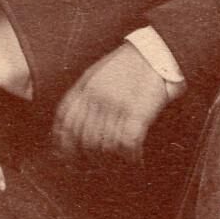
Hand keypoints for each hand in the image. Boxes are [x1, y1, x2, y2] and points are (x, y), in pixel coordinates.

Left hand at [53, 42, 170, 160]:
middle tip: (96, 166)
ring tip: (118, 165)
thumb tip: (72, 122)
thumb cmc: (129, 64)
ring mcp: (117, 105)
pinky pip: (128, 143)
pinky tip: (135, 159)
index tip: (66, 157)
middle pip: (85, 138)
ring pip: (105, 145)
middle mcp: (97, 97)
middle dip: (89, 157)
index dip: (63, 143)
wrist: (156, 52)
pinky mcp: (138, 112)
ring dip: (112, 160)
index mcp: (85, 87)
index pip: (66, 121)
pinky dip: (131, 156)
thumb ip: (83, 95)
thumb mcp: (97, 74)